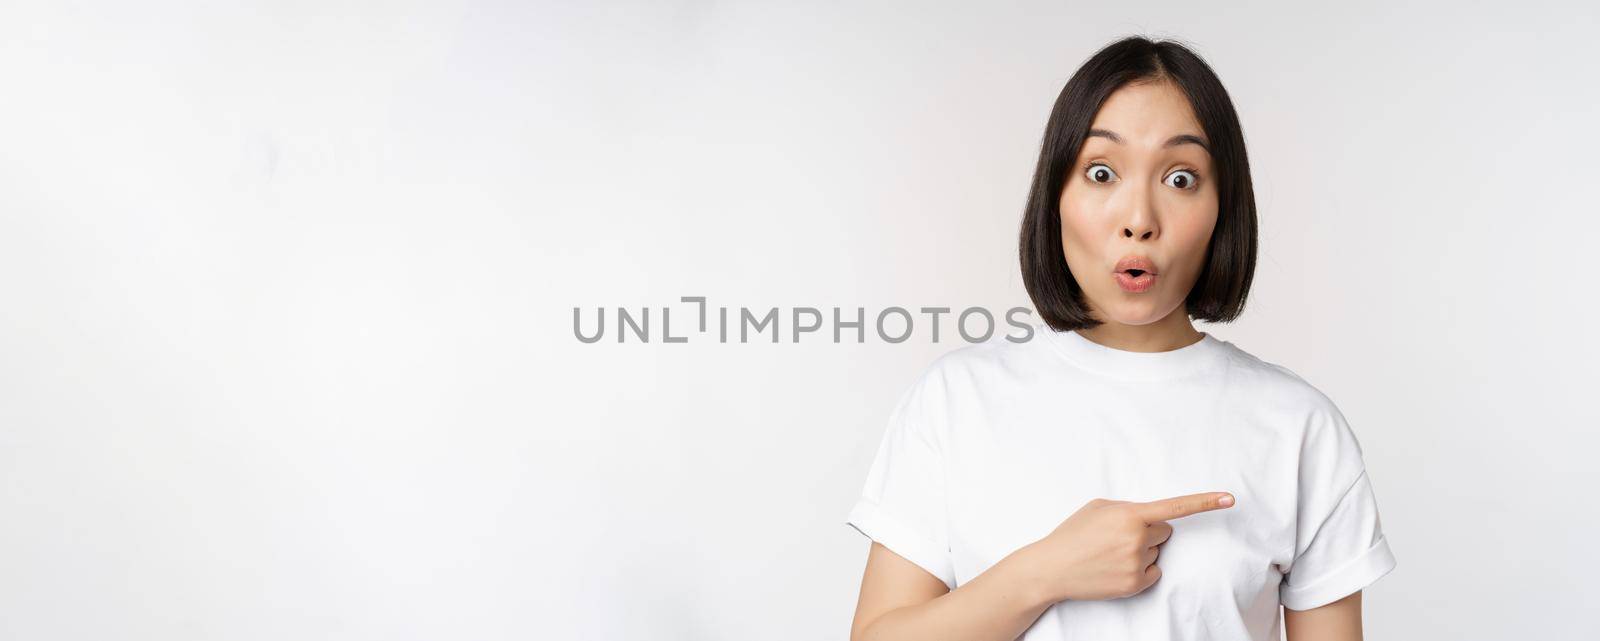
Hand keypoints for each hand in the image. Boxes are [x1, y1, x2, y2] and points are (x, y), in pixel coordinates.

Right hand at [1022, 491, 1234, 602]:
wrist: (1052, 568)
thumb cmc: (1073, 534)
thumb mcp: (1098, 508)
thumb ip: (1128, 507)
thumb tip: (1149, 517)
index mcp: (1130, 515)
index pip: (1175, 507)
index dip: (1205, 502)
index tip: (1230, 498)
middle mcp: (1138, 539)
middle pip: (1165, 531)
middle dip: (1149, 531)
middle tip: (1118, 537)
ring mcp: (1138, 563)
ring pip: (1157, 551)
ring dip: (1141, 550)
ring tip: (1110, 554)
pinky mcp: (1136, 584)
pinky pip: (1154, 571)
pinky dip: (1140, 569)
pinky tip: (1116, 568)